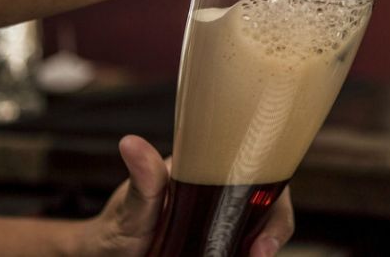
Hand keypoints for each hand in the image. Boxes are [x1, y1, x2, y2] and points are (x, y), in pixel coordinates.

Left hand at [77, 135, 294, 255]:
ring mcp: (222, 226)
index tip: (264, 236)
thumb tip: (131, 143)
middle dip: (274, 231)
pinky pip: (243, 250)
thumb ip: (141, 181)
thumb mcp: (131, 207)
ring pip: (260, 232)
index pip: (258, 173)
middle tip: (260, 255)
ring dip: (263, 248)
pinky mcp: (217, 248)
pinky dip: (249, 255)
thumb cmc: (115, 228)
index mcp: (208, 172)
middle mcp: (222, 197)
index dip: (273, 201)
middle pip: (269, 207)